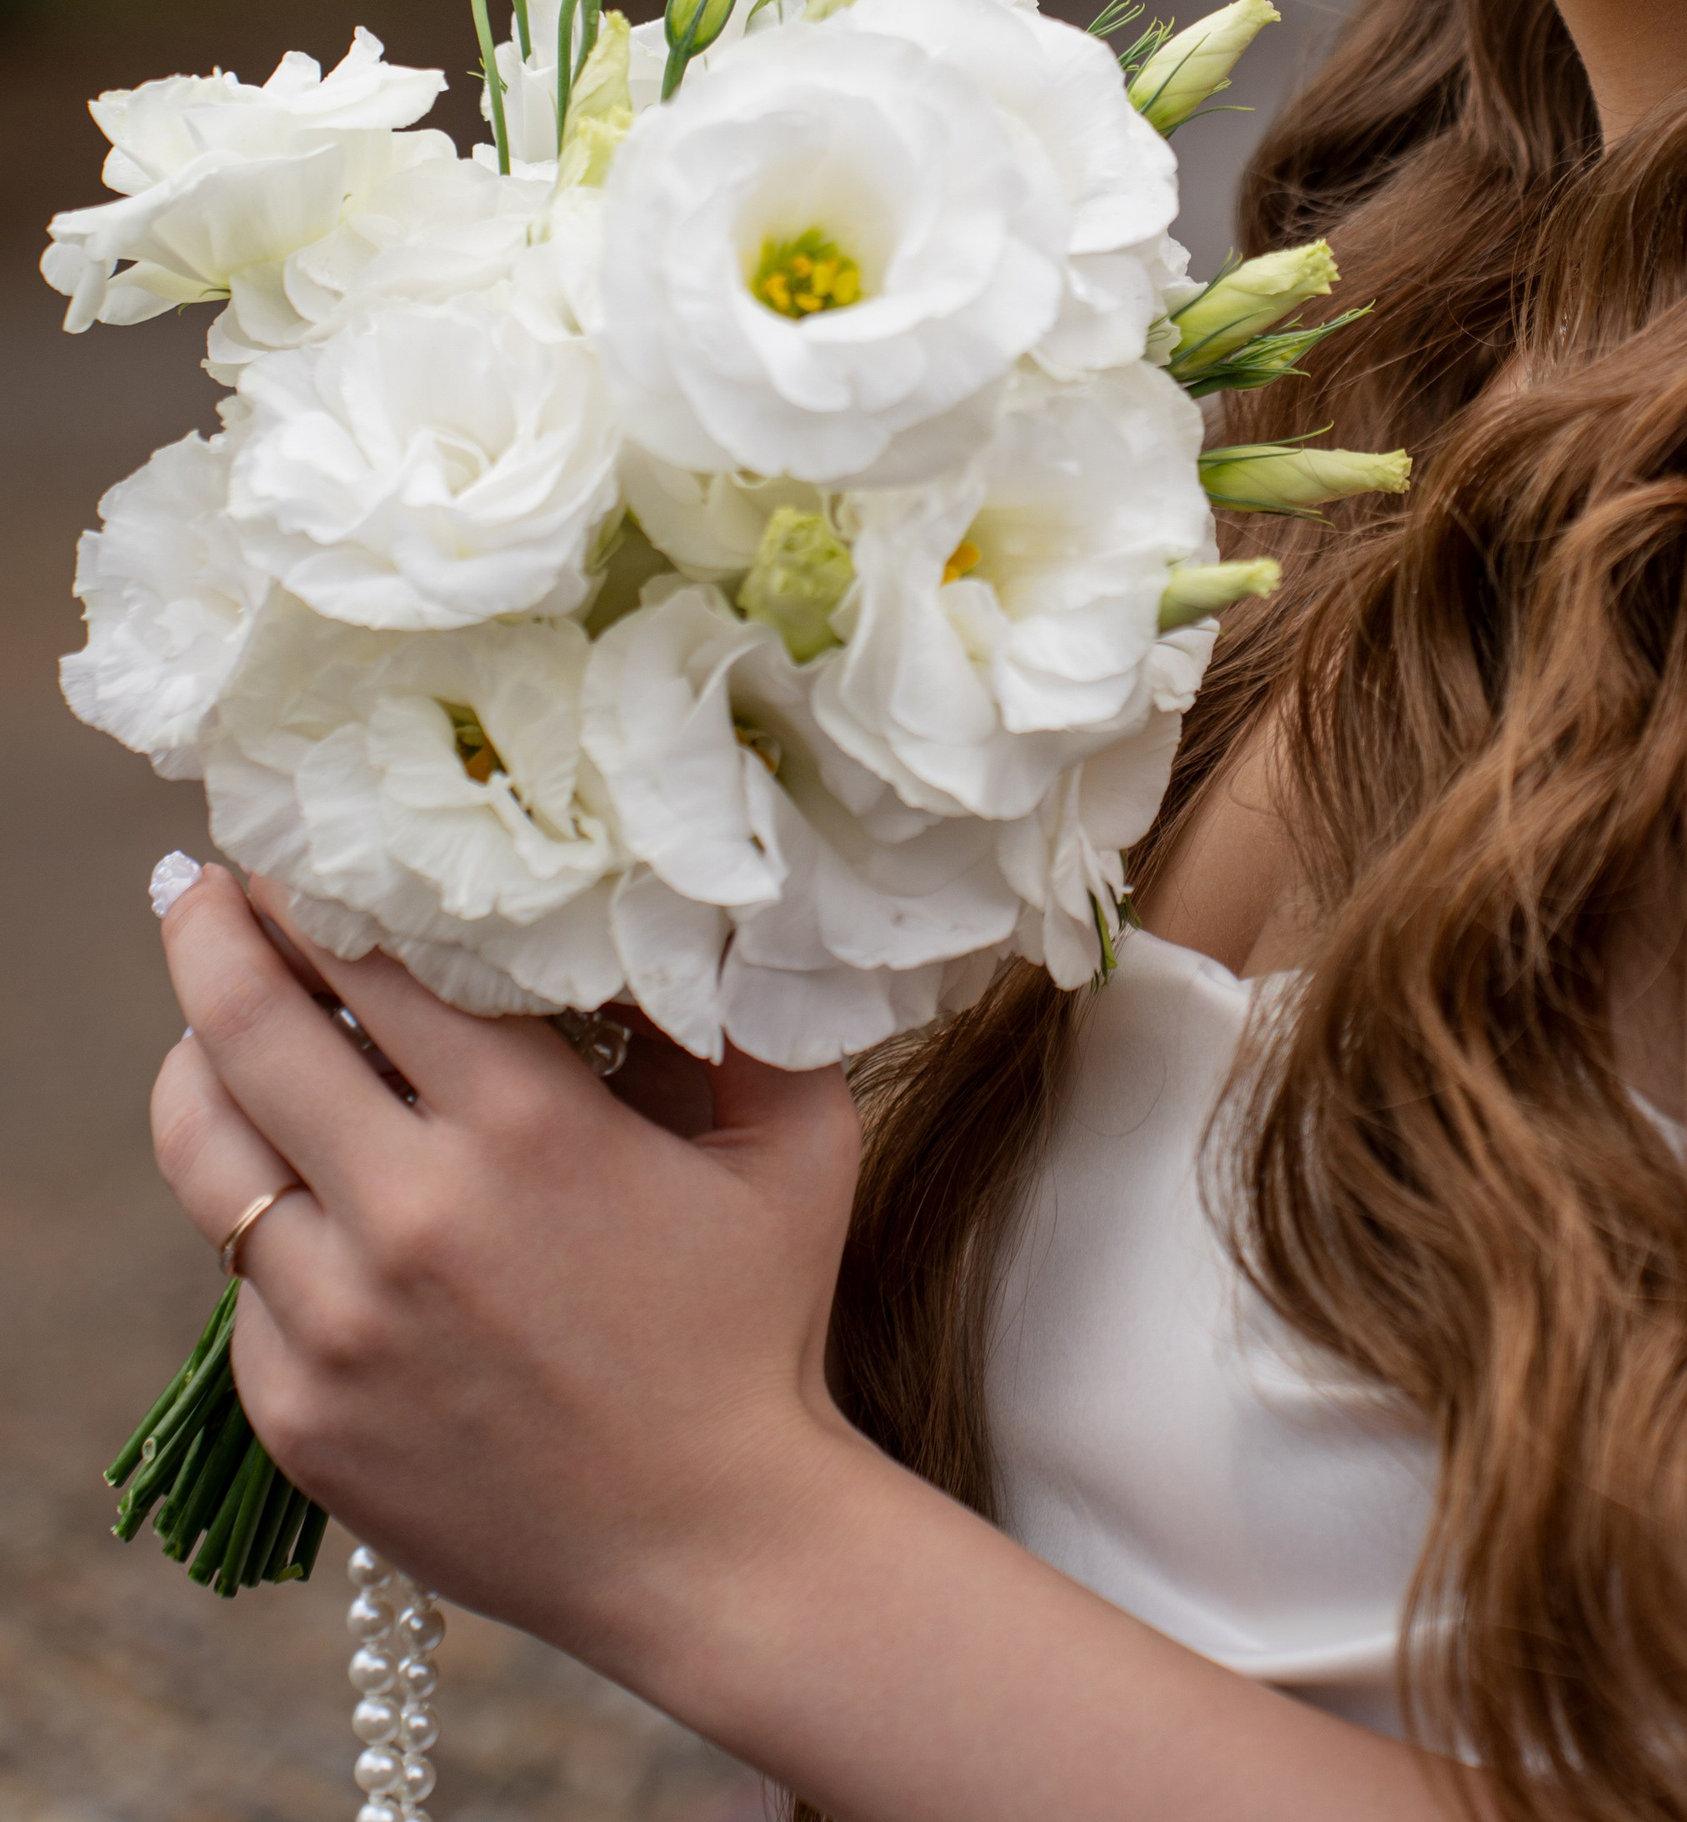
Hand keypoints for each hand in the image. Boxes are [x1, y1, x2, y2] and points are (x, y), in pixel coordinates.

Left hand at [150, 867, 865, 1655]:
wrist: (710, 1543)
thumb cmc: (758, 1321)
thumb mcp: (791, 1137)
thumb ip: (729, 1002)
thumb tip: (651, 896)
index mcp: (527, 1130)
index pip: (368, 959)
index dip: (314, 885)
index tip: (293, 843)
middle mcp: (410, 1217)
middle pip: (246, 1031)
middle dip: (208, 937)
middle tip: (198, 886)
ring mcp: (336, 1325)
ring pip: (206, 1156)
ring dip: (194, 1068)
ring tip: (211, 1030)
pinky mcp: (295, 1413)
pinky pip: (241, 1281)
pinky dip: (268, 1222)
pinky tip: (313, 1201)